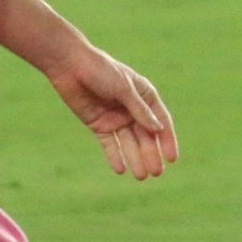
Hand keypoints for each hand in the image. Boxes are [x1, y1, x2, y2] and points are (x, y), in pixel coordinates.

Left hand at [44, 44, 178, 179]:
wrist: (69, 65)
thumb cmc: (100, 70)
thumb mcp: (123, 89)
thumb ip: (139, 110)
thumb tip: (158, 129)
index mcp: (144, 95)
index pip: (161, 121)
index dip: (167, 140)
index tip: (171, 158)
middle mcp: (132, 108)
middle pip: (145, 135)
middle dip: (151, 154)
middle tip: (156, 173)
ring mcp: (115, 117)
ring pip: (129, 142)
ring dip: (135, 158)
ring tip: (140, 176)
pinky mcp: (98, 124)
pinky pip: (110, 144)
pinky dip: (115, 156)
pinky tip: (120, 169)